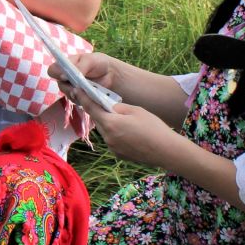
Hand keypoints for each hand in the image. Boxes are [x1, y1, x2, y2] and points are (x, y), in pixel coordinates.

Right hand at [48, 52, 124, 97]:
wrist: (111, 74)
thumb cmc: (98, 63)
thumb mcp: (89, 60)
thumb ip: (79, 66)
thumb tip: (66, 75)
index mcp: (65, 65)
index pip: (53, 70)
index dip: (56, 74)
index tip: (65, 77)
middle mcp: (66, 78)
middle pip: (59, 85)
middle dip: (68, 86)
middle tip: (78, 86)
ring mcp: (72, 88)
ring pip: (68, 94)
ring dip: (76, 93)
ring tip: (87, 90)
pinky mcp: (79, 97)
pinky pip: (77, 101)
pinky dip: (83, 99)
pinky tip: (90, 95)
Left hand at [61, 77, 176, 166]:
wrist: (166, 151)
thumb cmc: (153, 128)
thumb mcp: (136, 110)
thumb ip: (118, 107)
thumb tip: (109, 107)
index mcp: (110, 123)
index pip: (91, 107)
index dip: (84, 97)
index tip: (78, 89)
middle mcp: (107, 137)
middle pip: (98, 120)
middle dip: (99, 112)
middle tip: (105, 103)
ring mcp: (112, 148)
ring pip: (106, 131)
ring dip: (109, 124)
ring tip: (123, 120)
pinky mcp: (119, 155)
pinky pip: (113, 141)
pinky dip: (116, 134)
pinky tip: (129, 133)